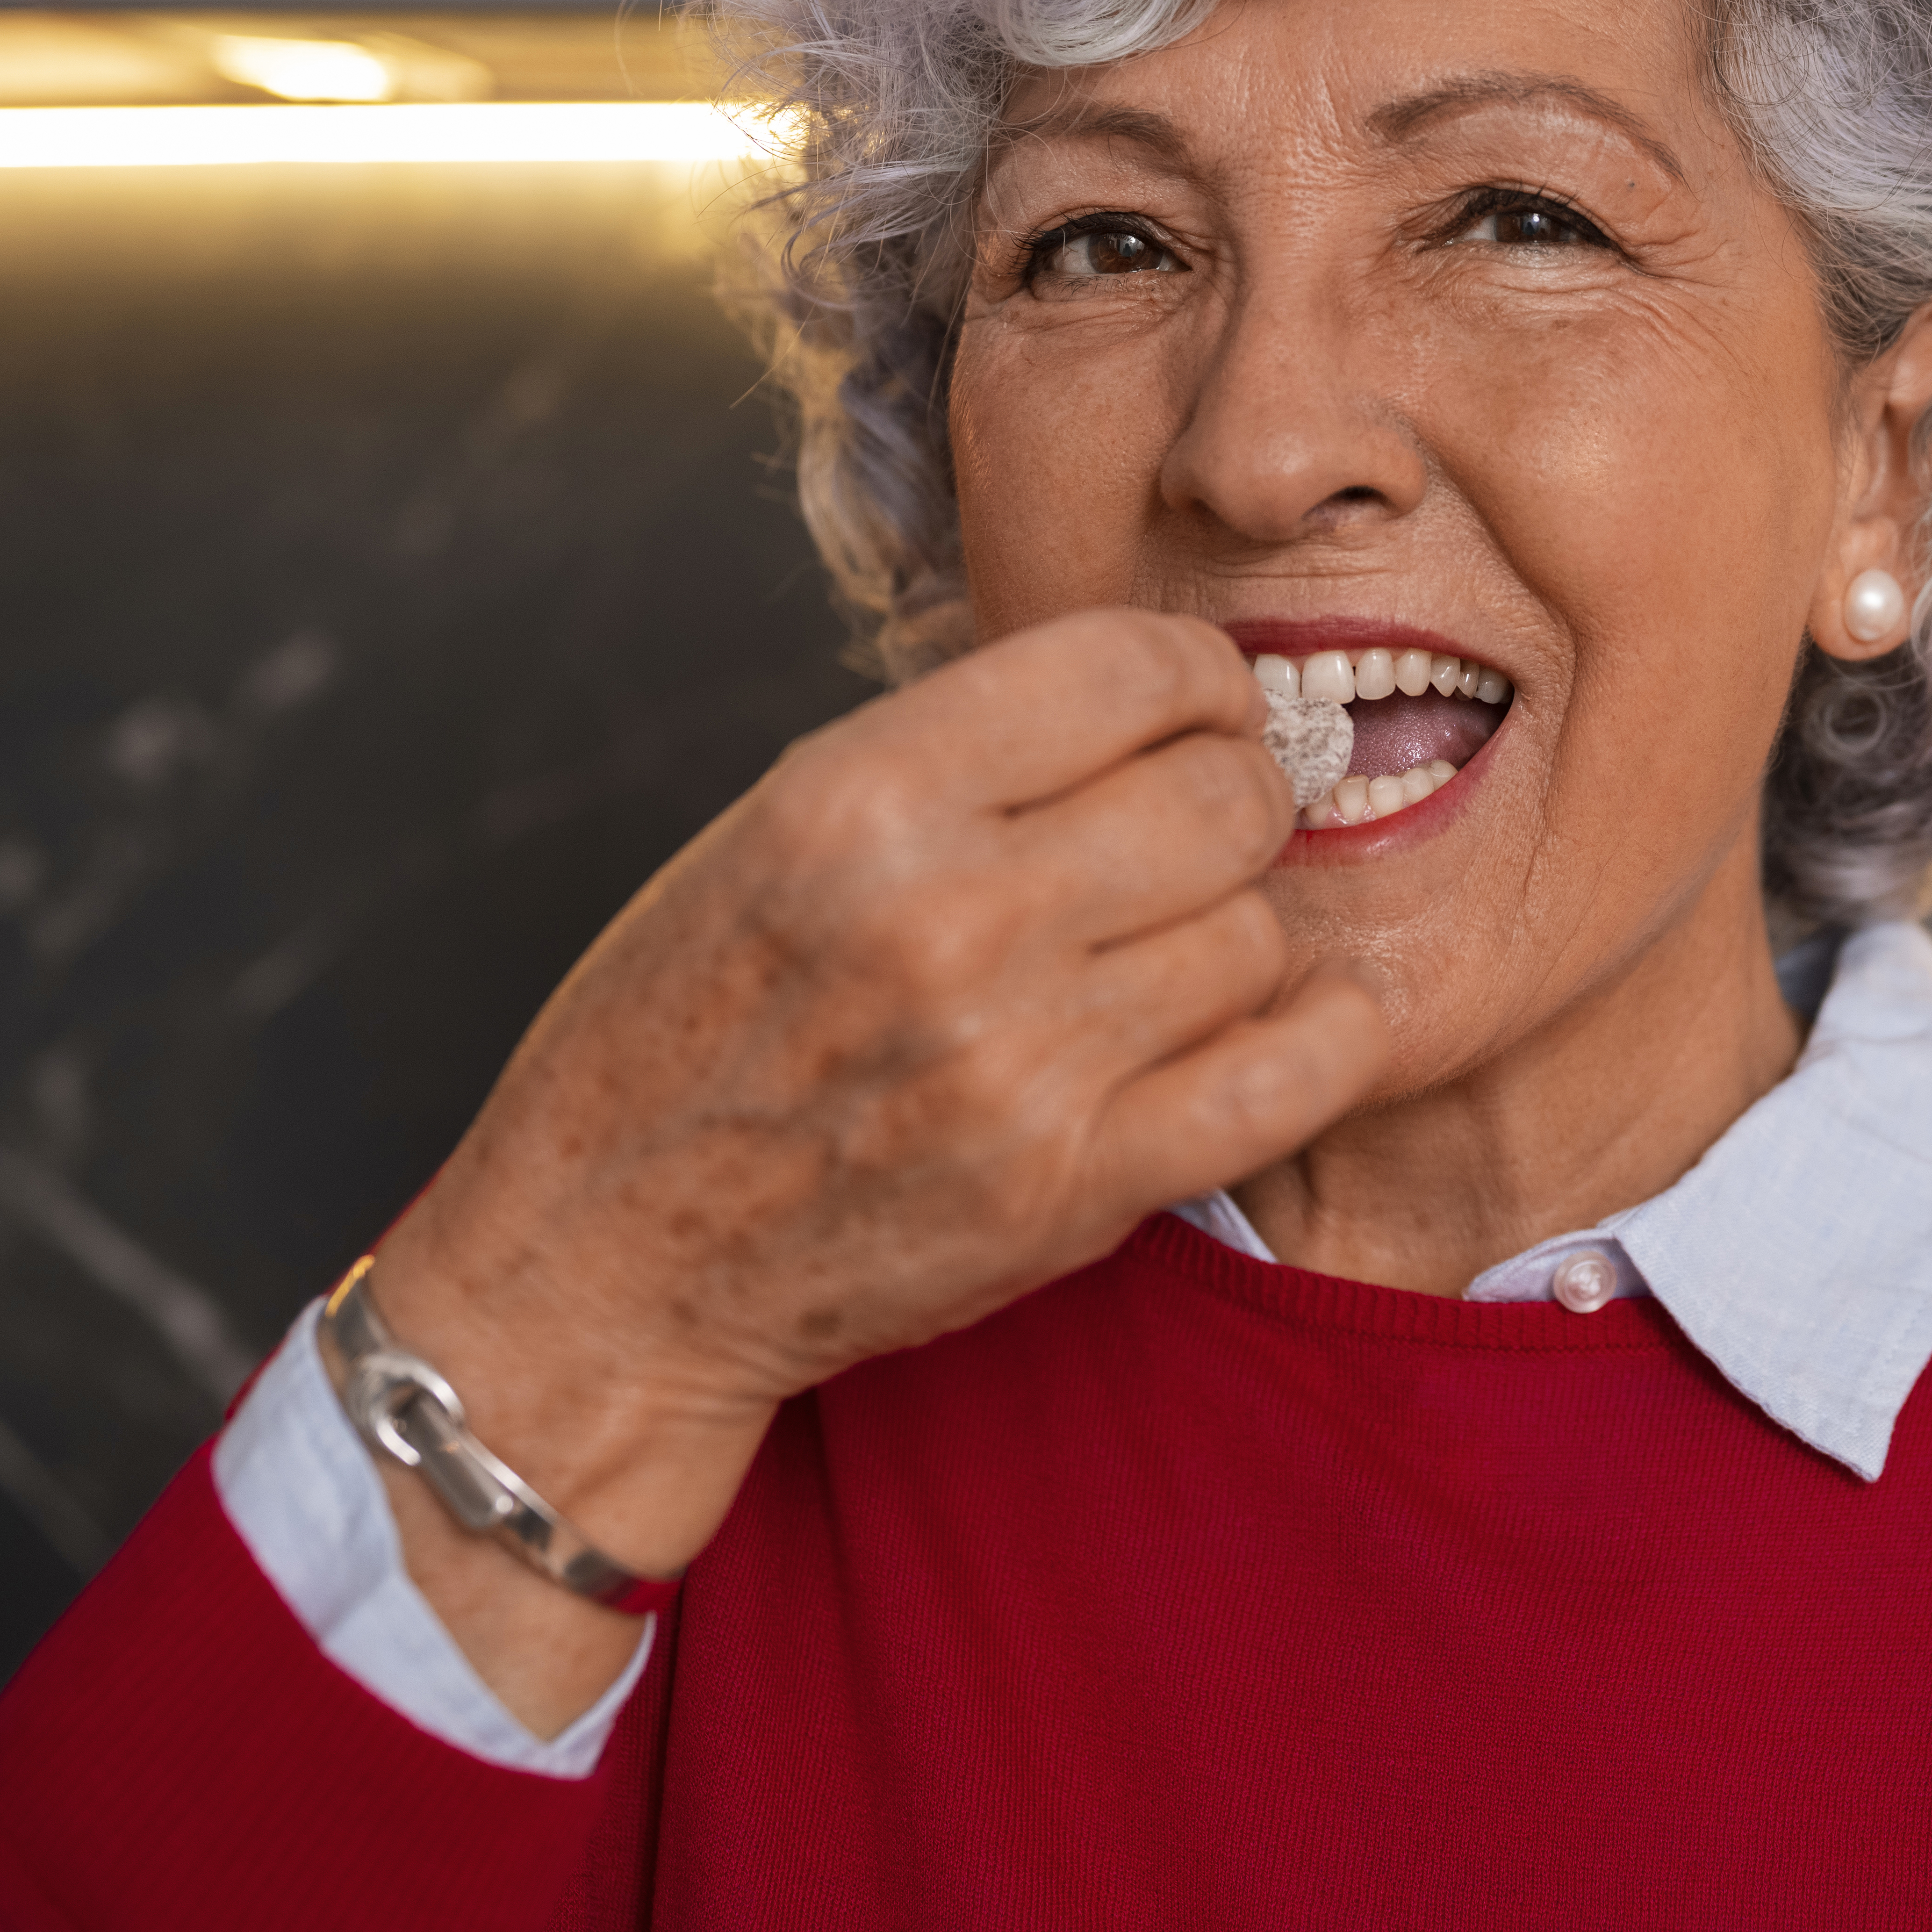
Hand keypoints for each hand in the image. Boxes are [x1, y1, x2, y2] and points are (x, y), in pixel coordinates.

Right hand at [356, 609, 1387, 1728]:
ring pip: (1256, 933)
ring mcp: (1016, 1066)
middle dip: (1235, 799)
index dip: (1200, 679)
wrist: (608, 1264)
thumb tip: (1164, 698)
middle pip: (1223, 797)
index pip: (1131, 667)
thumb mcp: (782, 831)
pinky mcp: (1070, 1192)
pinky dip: (1324, 1036)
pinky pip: (1287, 1077)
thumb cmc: (692, 1029)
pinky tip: (1301, 1014)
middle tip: (1198, 832)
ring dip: (1232, 935)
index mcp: (861, 797)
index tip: (1197, 711)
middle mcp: (947, 919)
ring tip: (1158, 954)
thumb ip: (965, 757)